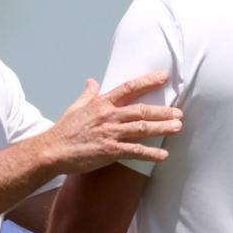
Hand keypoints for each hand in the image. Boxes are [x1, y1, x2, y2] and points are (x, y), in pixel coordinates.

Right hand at [41, 72, 182, 174]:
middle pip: (142, 110)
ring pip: (142, 128)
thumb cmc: (64, 129)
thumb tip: (92, 81)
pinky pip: (135, 151)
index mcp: (102, 103)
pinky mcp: (110, 151)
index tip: (163, 77)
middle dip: (163, 111)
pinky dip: (150, 153)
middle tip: (179, 112)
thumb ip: (87, 93)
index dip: (148, 81)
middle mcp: (109, 116)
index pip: (129, 88)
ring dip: (162, 128)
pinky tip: (163, 155)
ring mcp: (111, 133)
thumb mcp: (76, 106)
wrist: (53, 150)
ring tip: (178, 127)